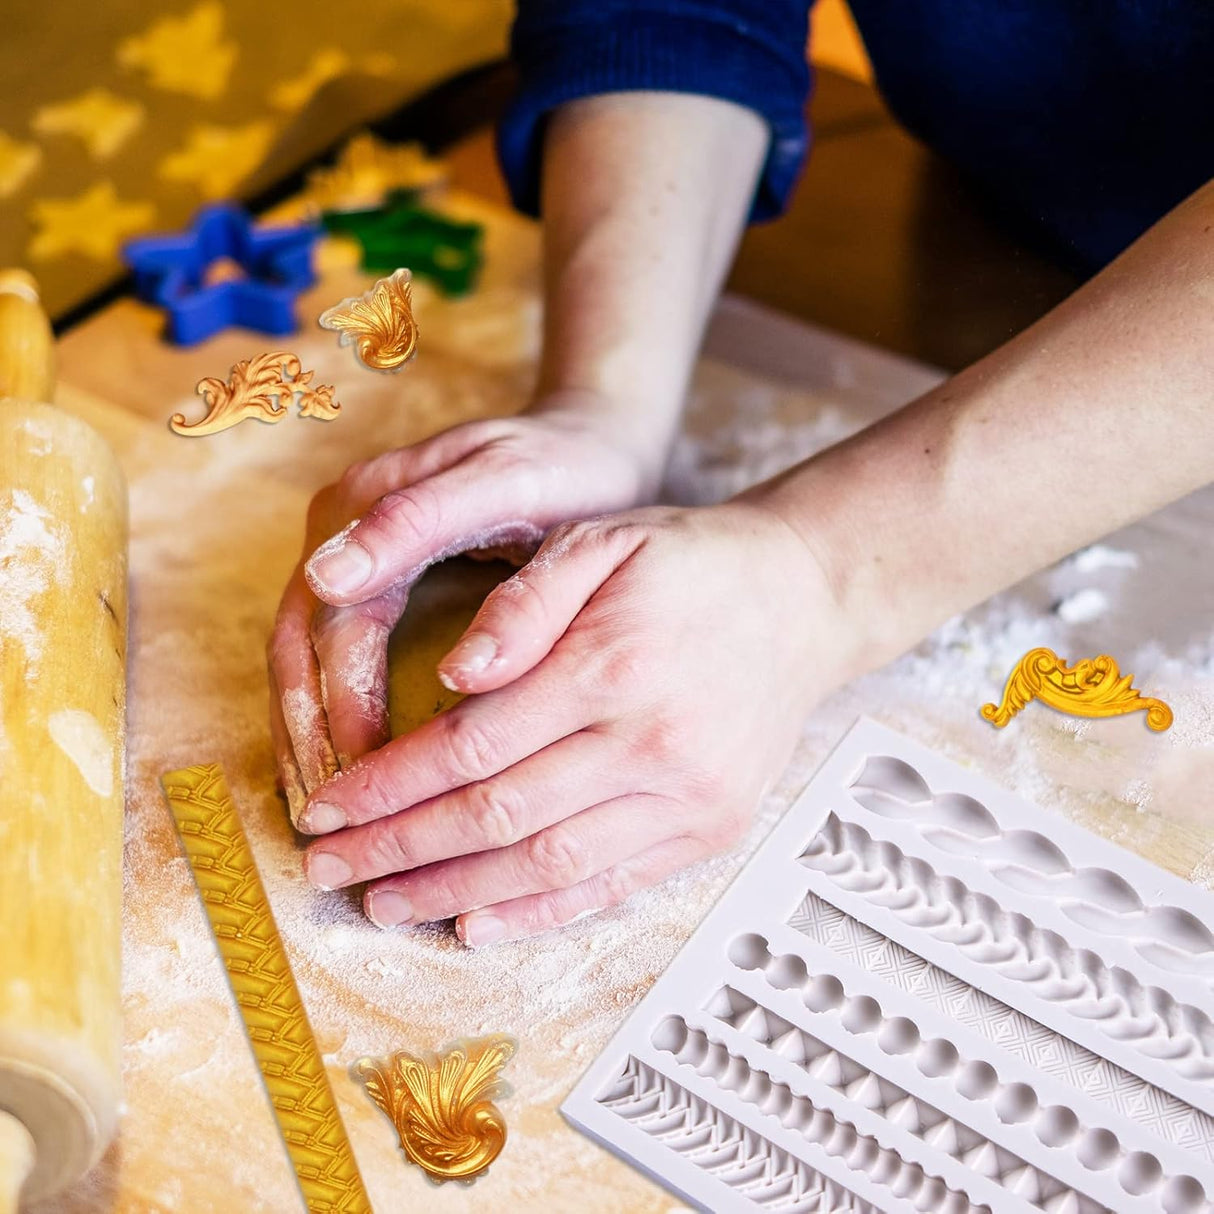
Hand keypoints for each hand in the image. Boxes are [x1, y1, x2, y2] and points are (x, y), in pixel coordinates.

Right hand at [267, 399, 661, 821]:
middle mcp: (341, 529)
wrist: (591, 441)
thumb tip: (324, 579)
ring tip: (320, 811)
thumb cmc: (562, 466)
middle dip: (306, 735)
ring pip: (305, 660)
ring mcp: (350, 556)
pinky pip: (334, 657)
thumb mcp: (502, 482)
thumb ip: (419, 520)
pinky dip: (331, 714)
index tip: (359, 781)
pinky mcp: (372, 581)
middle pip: (299, 648)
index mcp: (364, 504)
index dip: (339, 706)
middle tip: (326, 820)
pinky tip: (345, 769)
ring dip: (306, 734)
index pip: (332, 626)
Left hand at [293, 499, 855, 944]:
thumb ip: (524, 602)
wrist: (804, 599)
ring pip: (547, 864)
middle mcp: (649, 742)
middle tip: (328, 868)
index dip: (386, 783)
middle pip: (496, 815)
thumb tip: (452, 675)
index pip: (469, 744)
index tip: (325, 806)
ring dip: (454, 893)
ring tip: (384, 905)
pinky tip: (478, 925)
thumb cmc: (690, 564)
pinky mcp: (710, 827)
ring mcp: (687, 796)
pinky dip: (539, 913)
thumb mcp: (604, 542)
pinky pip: (613, 886)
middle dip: (399, 849)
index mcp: (609, 665)